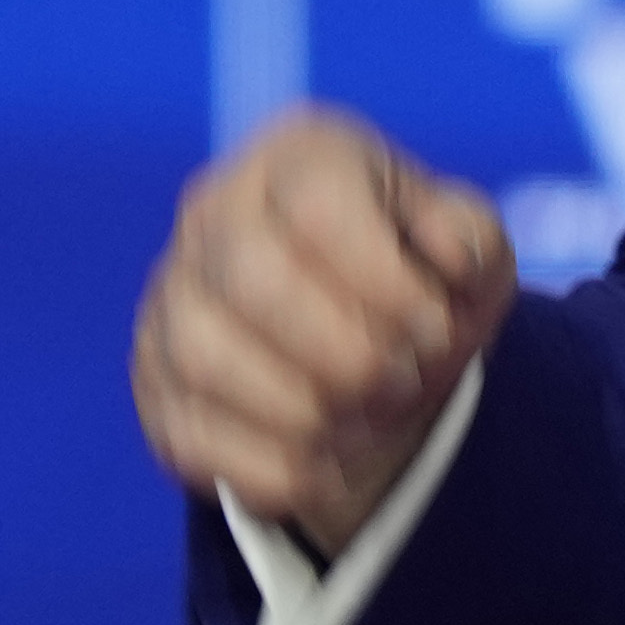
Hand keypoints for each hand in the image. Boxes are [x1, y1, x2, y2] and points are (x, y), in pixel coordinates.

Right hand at [133, 106, 517, 547]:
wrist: (365, 345)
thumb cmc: (417, 282)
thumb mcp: (469, 248)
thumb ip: (470, 237)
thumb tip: (450, 254)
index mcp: (298, 157)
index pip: (317, 204)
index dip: (384, 280)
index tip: (435, 328)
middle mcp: (215, 210)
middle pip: (253, 278)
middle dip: (347, 353)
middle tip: (401, 382)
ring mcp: (172, 295)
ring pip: (206, 357)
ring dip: (307, 413)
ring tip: (365, 423)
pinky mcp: (154, 379)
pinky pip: (190, 434)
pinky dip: (273, 468)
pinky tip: (326, 466)